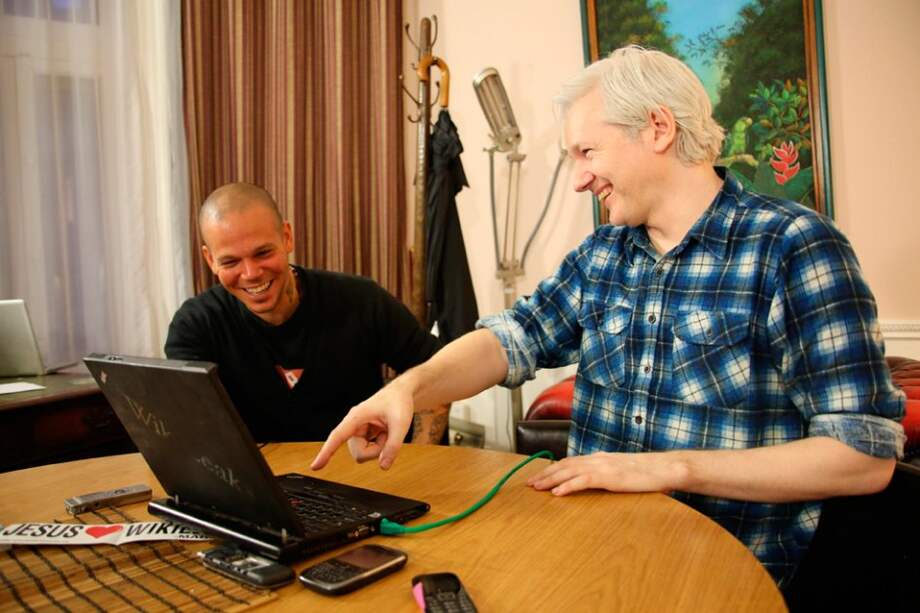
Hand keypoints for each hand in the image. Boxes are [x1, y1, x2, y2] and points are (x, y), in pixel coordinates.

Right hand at [310, 381, 414, 470]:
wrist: (401, 394)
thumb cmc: (398, 402)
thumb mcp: (401, 424)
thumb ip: (393, 446)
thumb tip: (383, 466)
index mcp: (356, 417)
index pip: (338, 436)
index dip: (326, 452)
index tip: (315, 466)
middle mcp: (353, 425)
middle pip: (358, 453)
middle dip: (375, 450)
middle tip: (388, 434)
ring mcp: (358, 431)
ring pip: (363, 454)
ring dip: (378, 448)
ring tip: (386, 431)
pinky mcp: (363, 436)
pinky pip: (368, 451)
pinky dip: (379, 446)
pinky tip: (383, 433)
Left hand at [526, 451, 682, 495]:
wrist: (664, 468)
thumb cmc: (646, 472)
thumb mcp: (621, 471)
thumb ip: (607, 473)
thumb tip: (595, 480)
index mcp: (600, 457)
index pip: (570, 461)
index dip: (553, 468)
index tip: (539, 476)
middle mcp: (597, 459)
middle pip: (564, 465)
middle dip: (545, 474)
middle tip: (529, 484)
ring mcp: (602, 466)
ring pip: (569, 471)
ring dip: (550, 479)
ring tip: (536, 488)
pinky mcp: (608, 477)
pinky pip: (583, 481)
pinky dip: (567, 486)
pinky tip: (557, 493)